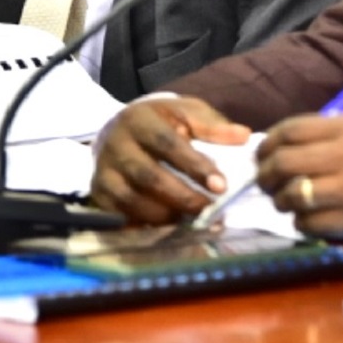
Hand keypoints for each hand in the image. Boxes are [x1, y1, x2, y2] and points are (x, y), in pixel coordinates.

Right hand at [89, 97, 251, 223]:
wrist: (118, 129)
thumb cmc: (160, 122)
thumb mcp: (184, 112)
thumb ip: (212, 125)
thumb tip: (243, 136)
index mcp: (138, 120)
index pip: (167, 144)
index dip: (194, 166)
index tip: (221, 186)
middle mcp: (115, 145)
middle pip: (149, 177)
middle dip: (183, 197)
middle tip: (211, 211)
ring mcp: (104, 172)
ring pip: (133, 201)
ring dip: (167, 216)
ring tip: (193, 221)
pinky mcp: (99, 194)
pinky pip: (120, 217)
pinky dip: (145, 227)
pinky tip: (169, 230)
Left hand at [254, 115, 342, 248]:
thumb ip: (339, 133)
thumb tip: (293, 144)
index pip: (291, 129)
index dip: (269, 143)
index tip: (263, 154)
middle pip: (284, 162)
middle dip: (266, 174)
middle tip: (266, 183)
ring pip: (292, 195)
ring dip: (283, 202)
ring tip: (288, 204)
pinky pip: (311, 225)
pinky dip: (304, 225)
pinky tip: (312, 222)